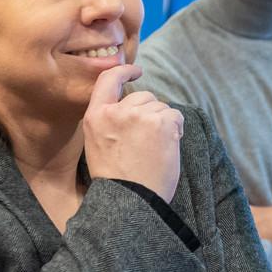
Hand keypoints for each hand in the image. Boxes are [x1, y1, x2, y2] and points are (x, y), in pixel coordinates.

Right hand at [82, 64, 184, 201]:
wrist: (130, 199)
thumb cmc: (117, 177)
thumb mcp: (98, 143)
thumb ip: (109, 121)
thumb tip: (132, 107)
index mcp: (96, 116)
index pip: (108, 80)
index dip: (125, 71)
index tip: (137, 71)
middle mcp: (116, 112)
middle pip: (143, 97)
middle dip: (150, 113)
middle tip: (147, 140)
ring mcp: (140, 116)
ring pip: (161, 107)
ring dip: (163, 123)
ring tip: (155, 147)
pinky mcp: (161, 123)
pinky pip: (175, 116)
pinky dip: (176, 128)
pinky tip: (168, 146)